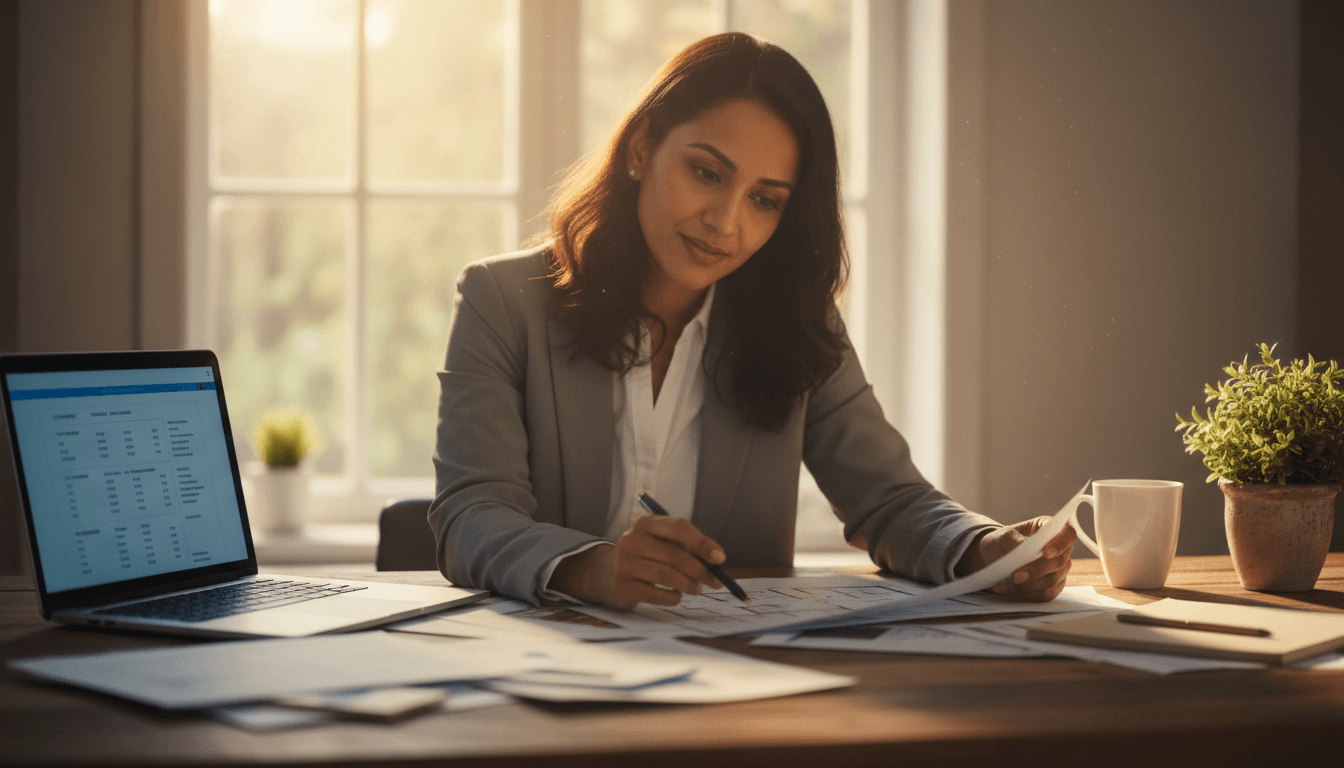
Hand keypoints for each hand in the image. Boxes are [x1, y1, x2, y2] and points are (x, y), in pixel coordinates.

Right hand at [550, 515, 724, 609]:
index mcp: (646, 523)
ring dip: (689, 585)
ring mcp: (625, 563)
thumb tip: (717, 562)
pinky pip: (656, 594)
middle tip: (715, 582)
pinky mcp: (622, 585)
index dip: (702, 543)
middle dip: (701, 571)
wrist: (608, 572)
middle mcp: (632, 540)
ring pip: (667, 576)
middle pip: (675, 555)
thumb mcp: (662, 542)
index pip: (678, 527)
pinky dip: (673, 597)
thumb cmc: (647, 555)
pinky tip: (677, 595)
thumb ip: (687, 547)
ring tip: (696, 588)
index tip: (720, 558)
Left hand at [961, 518, 1075, 600]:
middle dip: (1037, 570)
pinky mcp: (1052, 587)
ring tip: (1006, 582)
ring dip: (1029, 584)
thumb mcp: (1002, 537)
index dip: (1060, 544)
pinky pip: (1045, 594)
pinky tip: (1005, 589)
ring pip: (1053, 580)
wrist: (993, 558)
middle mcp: (1059, 550)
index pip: (1068, 534)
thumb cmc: (1001, 542)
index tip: (1045, 553)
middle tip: (1015, 575)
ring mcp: (1058, 570)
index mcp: (1050, 529)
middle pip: (1061, 562)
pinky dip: (1024, 593)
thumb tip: (1027, 550)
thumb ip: (1015, 541)